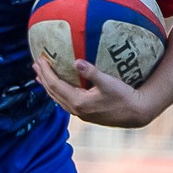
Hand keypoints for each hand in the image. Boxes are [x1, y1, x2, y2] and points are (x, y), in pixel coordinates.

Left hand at [33, 54, 158, 128]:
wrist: (136, 113)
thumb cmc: (124, 97)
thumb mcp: (108, 83)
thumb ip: (92, 72)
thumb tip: (77, 61)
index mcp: (78, 102)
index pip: (55, 85)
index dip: (46, 71)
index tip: (40, 59)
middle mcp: (76, 109)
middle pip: (52, 92)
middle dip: (43, 77)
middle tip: (36, 63)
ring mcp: (80, 113)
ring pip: (57, 98)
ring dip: (48, 85)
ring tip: (40, 75)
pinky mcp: (85, 113)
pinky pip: (65, 101)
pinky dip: (57, 91)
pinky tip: (59, 87)